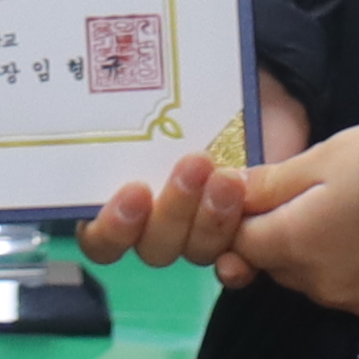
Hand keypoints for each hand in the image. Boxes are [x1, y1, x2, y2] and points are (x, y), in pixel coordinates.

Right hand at [82, 68, 309, 271]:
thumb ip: (137, 111)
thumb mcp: (167, 97)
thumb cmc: (197, 93)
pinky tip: (244, 247)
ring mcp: (200, 234)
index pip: (100, 237)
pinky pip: (235, 265)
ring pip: (194, 252)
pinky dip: (238, 263)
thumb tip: (111, 96)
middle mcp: (158, 224)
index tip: (134, 191)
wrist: (258, 95)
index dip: (111, 227)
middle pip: (152, 247)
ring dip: (210, 221)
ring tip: (229, 179)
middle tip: (194, 165)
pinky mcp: (243, 239)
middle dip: (172, 211)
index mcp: (123, 196)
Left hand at [219, 129, 358, 326]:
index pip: (241, 245)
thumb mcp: (322, 159)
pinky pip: (353, 292)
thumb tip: (230, 192)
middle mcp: (316, 285)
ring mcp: (354, 304)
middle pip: (277, 265)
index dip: (243, 221)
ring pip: (314, 281)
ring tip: (350, 219)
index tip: (262, 198)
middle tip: (311, 200)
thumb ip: (272, 181)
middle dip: (280, 238)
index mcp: (291, 246)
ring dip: (317, 256)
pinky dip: (354, 271)